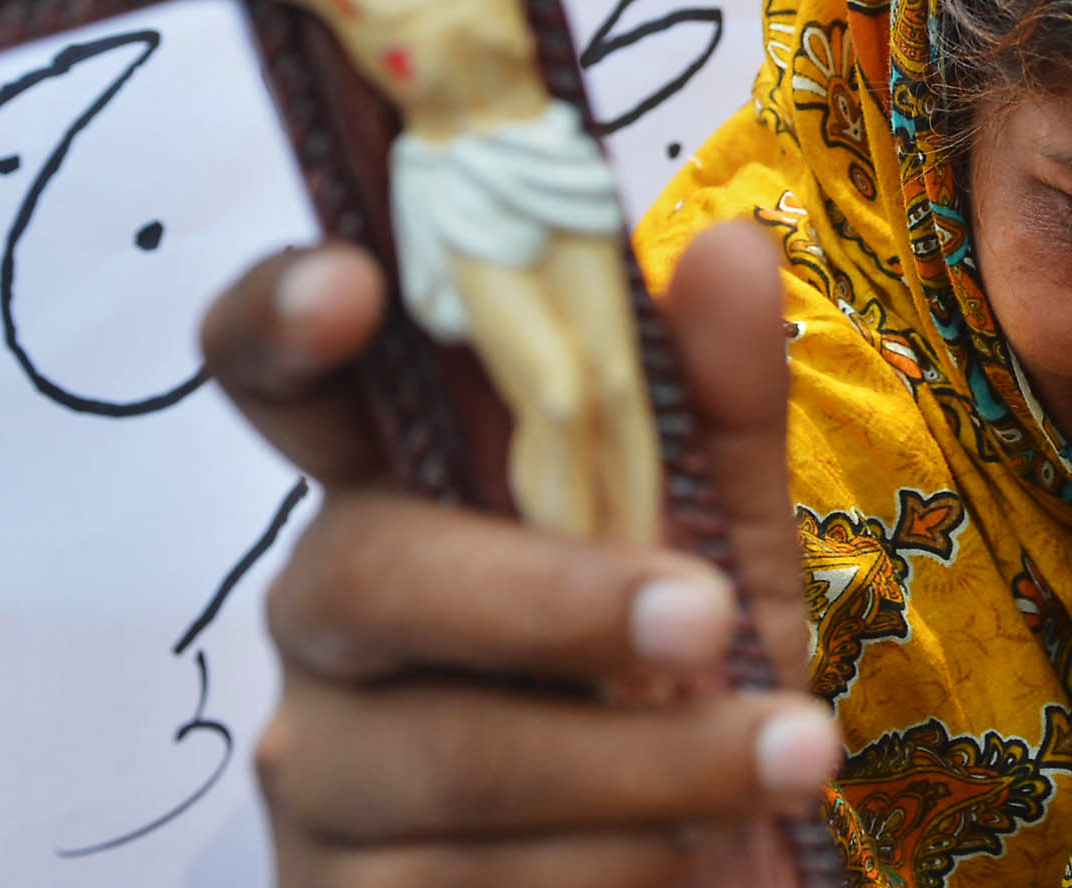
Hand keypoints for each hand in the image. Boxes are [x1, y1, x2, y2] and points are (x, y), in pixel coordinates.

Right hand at [204, 227, 838, 883]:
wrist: (698, 884)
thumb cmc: (684, 692)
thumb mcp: (725, 540)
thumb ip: (718, 404)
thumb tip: (733, 247)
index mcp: (400, 488)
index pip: (287, 383)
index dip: (281, 320)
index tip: (348, 284)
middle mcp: (330, 619)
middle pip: (372, 574)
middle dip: (554, 600)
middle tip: (707, 618)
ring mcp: (320, 772)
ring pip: (451, 755)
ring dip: (648, 766)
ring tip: (790, 755)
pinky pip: (470, 887)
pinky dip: (618, 871)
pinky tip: (697, 860)